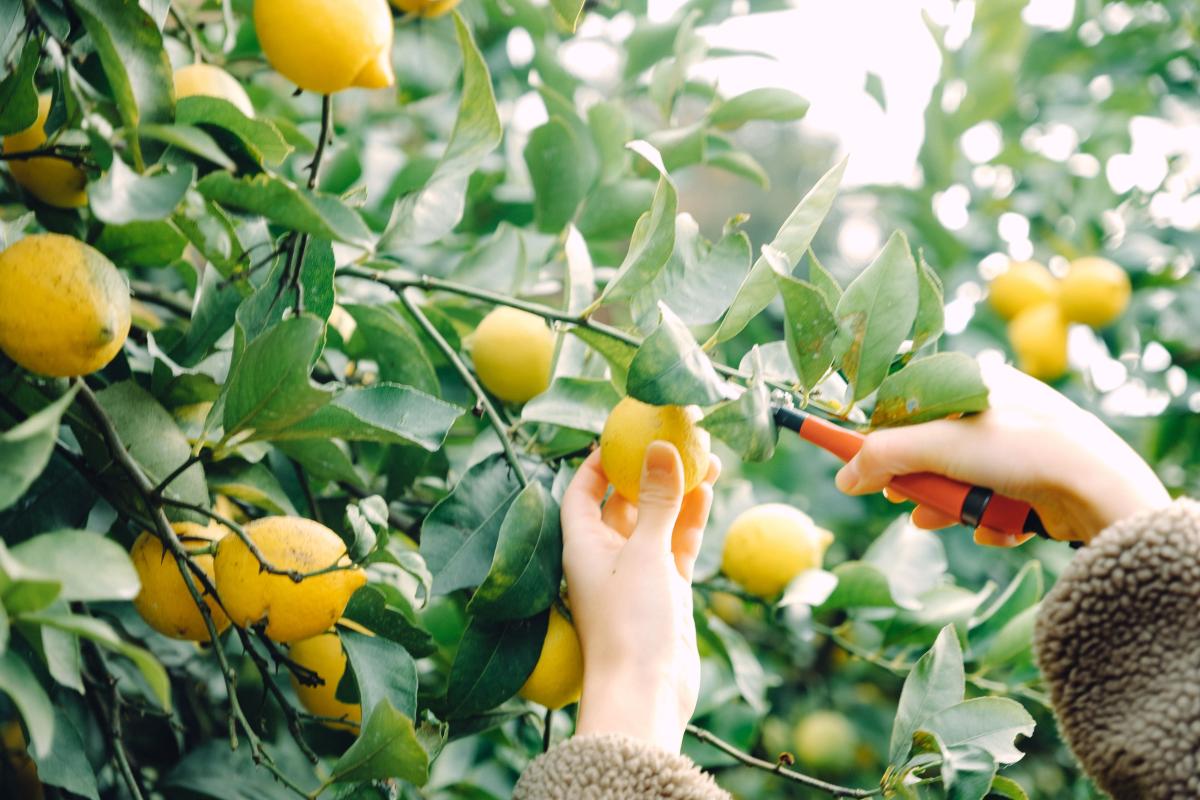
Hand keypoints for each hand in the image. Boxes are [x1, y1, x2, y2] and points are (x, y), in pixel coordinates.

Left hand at [561, 443, 719, 752]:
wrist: (645, 693)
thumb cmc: (630, 623)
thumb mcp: (644, 553)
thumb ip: (656, 500)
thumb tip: (661, 448)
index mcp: (582, 544)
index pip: (581, 492)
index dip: (597, 463)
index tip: (620, 434)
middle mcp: (606, 555)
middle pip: (623, 501)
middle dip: (648, 471)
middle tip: (677, 440)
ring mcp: (638, 573)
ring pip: (657, 520)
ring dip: (677, 491)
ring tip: (705, 459)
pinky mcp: (666, 590)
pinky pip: (677, 544)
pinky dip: (690, 519)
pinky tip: (708, 492)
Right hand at [835, 362, 1169, 546]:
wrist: (1099, 487)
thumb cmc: (1021, 449)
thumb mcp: (938, 446)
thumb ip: (883, 458)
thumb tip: (843, 478)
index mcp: (971, 381)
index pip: (907, 405)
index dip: (881, 438)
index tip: (860, 466)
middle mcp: (994, 409)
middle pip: (930, 448)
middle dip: (916, 479)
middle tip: (900, 497)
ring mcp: (1018, 446)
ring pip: (961, 479)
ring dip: (948, 505)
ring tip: (941, 519)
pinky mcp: (1036, 481)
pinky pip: (994, 501)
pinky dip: (988, 518)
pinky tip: (996, 526)